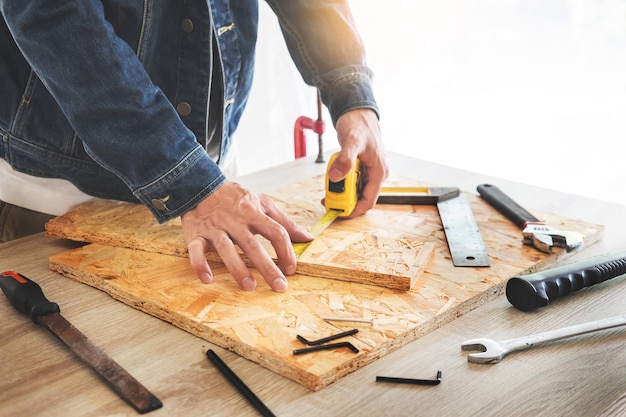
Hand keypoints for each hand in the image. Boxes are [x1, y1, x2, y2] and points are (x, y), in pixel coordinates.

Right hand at [181, 181, 313, 290]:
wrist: (199, 185)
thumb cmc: (235, 198)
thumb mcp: (262, 203)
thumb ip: (285, 221)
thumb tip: (308, 237)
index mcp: (253, 213)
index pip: (275, 231)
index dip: (286, 250)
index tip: (291, 269)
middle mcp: (235, 221)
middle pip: (252, 245)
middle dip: (267, 266)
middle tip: (279, 285)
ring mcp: (214, 228)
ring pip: (226, 249)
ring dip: (237, 268)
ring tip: (249, 286)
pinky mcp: (195, 234)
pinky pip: (196, 251)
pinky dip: (200, 264)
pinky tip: (208, 279)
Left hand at [328, 108, 388, 216]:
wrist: (357, 111)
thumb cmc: (358, 124)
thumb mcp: (350, 141)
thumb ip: (345, 160)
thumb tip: (335, 177)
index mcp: (379, 171)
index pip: (369, 201)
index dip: (354, 210)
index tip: (339, 213)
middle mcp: (378, 173)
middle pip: (362, 197)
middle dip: (345, 202)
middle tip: (328, 200)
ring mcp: (371, 170)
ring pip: (357, 190)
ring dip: (343, 193)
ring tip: (328, 191)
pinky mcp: (364, 167)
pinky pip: (354, 181)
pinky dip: (343, 184)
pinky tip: (333, 180)